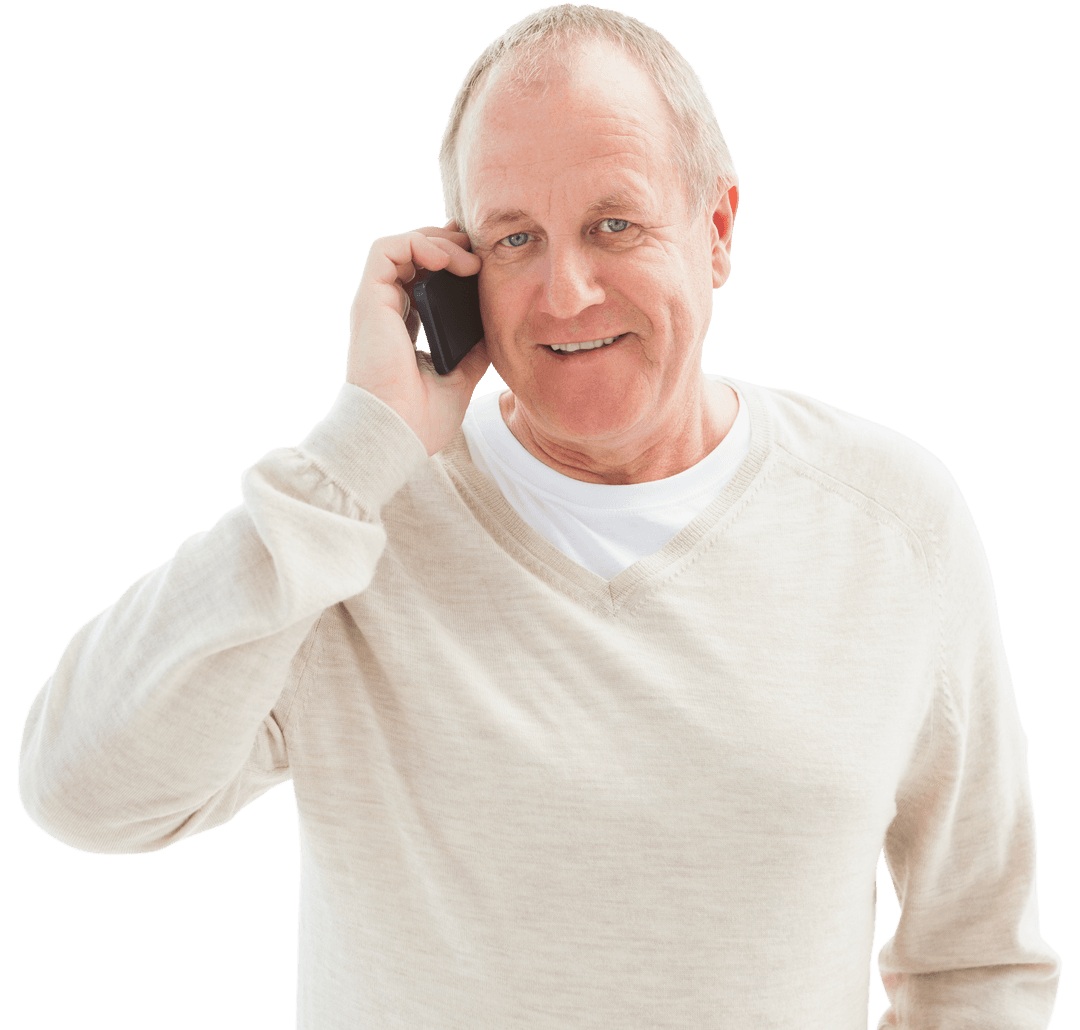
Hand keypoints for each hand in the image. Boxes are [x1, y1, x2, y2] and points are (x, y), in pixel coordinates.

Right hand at [345, 222, 490, 455]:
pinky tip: (446, 260)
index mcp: (405, 330)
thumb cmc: (421, 418)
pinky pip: (385, 250)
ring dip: (439, 243)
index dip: (449, 264)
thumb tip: (496, 332)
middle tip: (481, 253)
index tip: (481, 262)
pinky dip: (416, 243)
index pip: (424, 283)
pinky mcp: (369, 300)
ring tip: (469, 261)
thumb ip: (474, 351)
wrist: (398, 434)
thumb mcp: (460, 377)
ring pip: (401, 247)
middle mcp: (387, 313)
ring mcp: (376, 305)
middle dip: (449, 245)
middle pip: (413, 258)